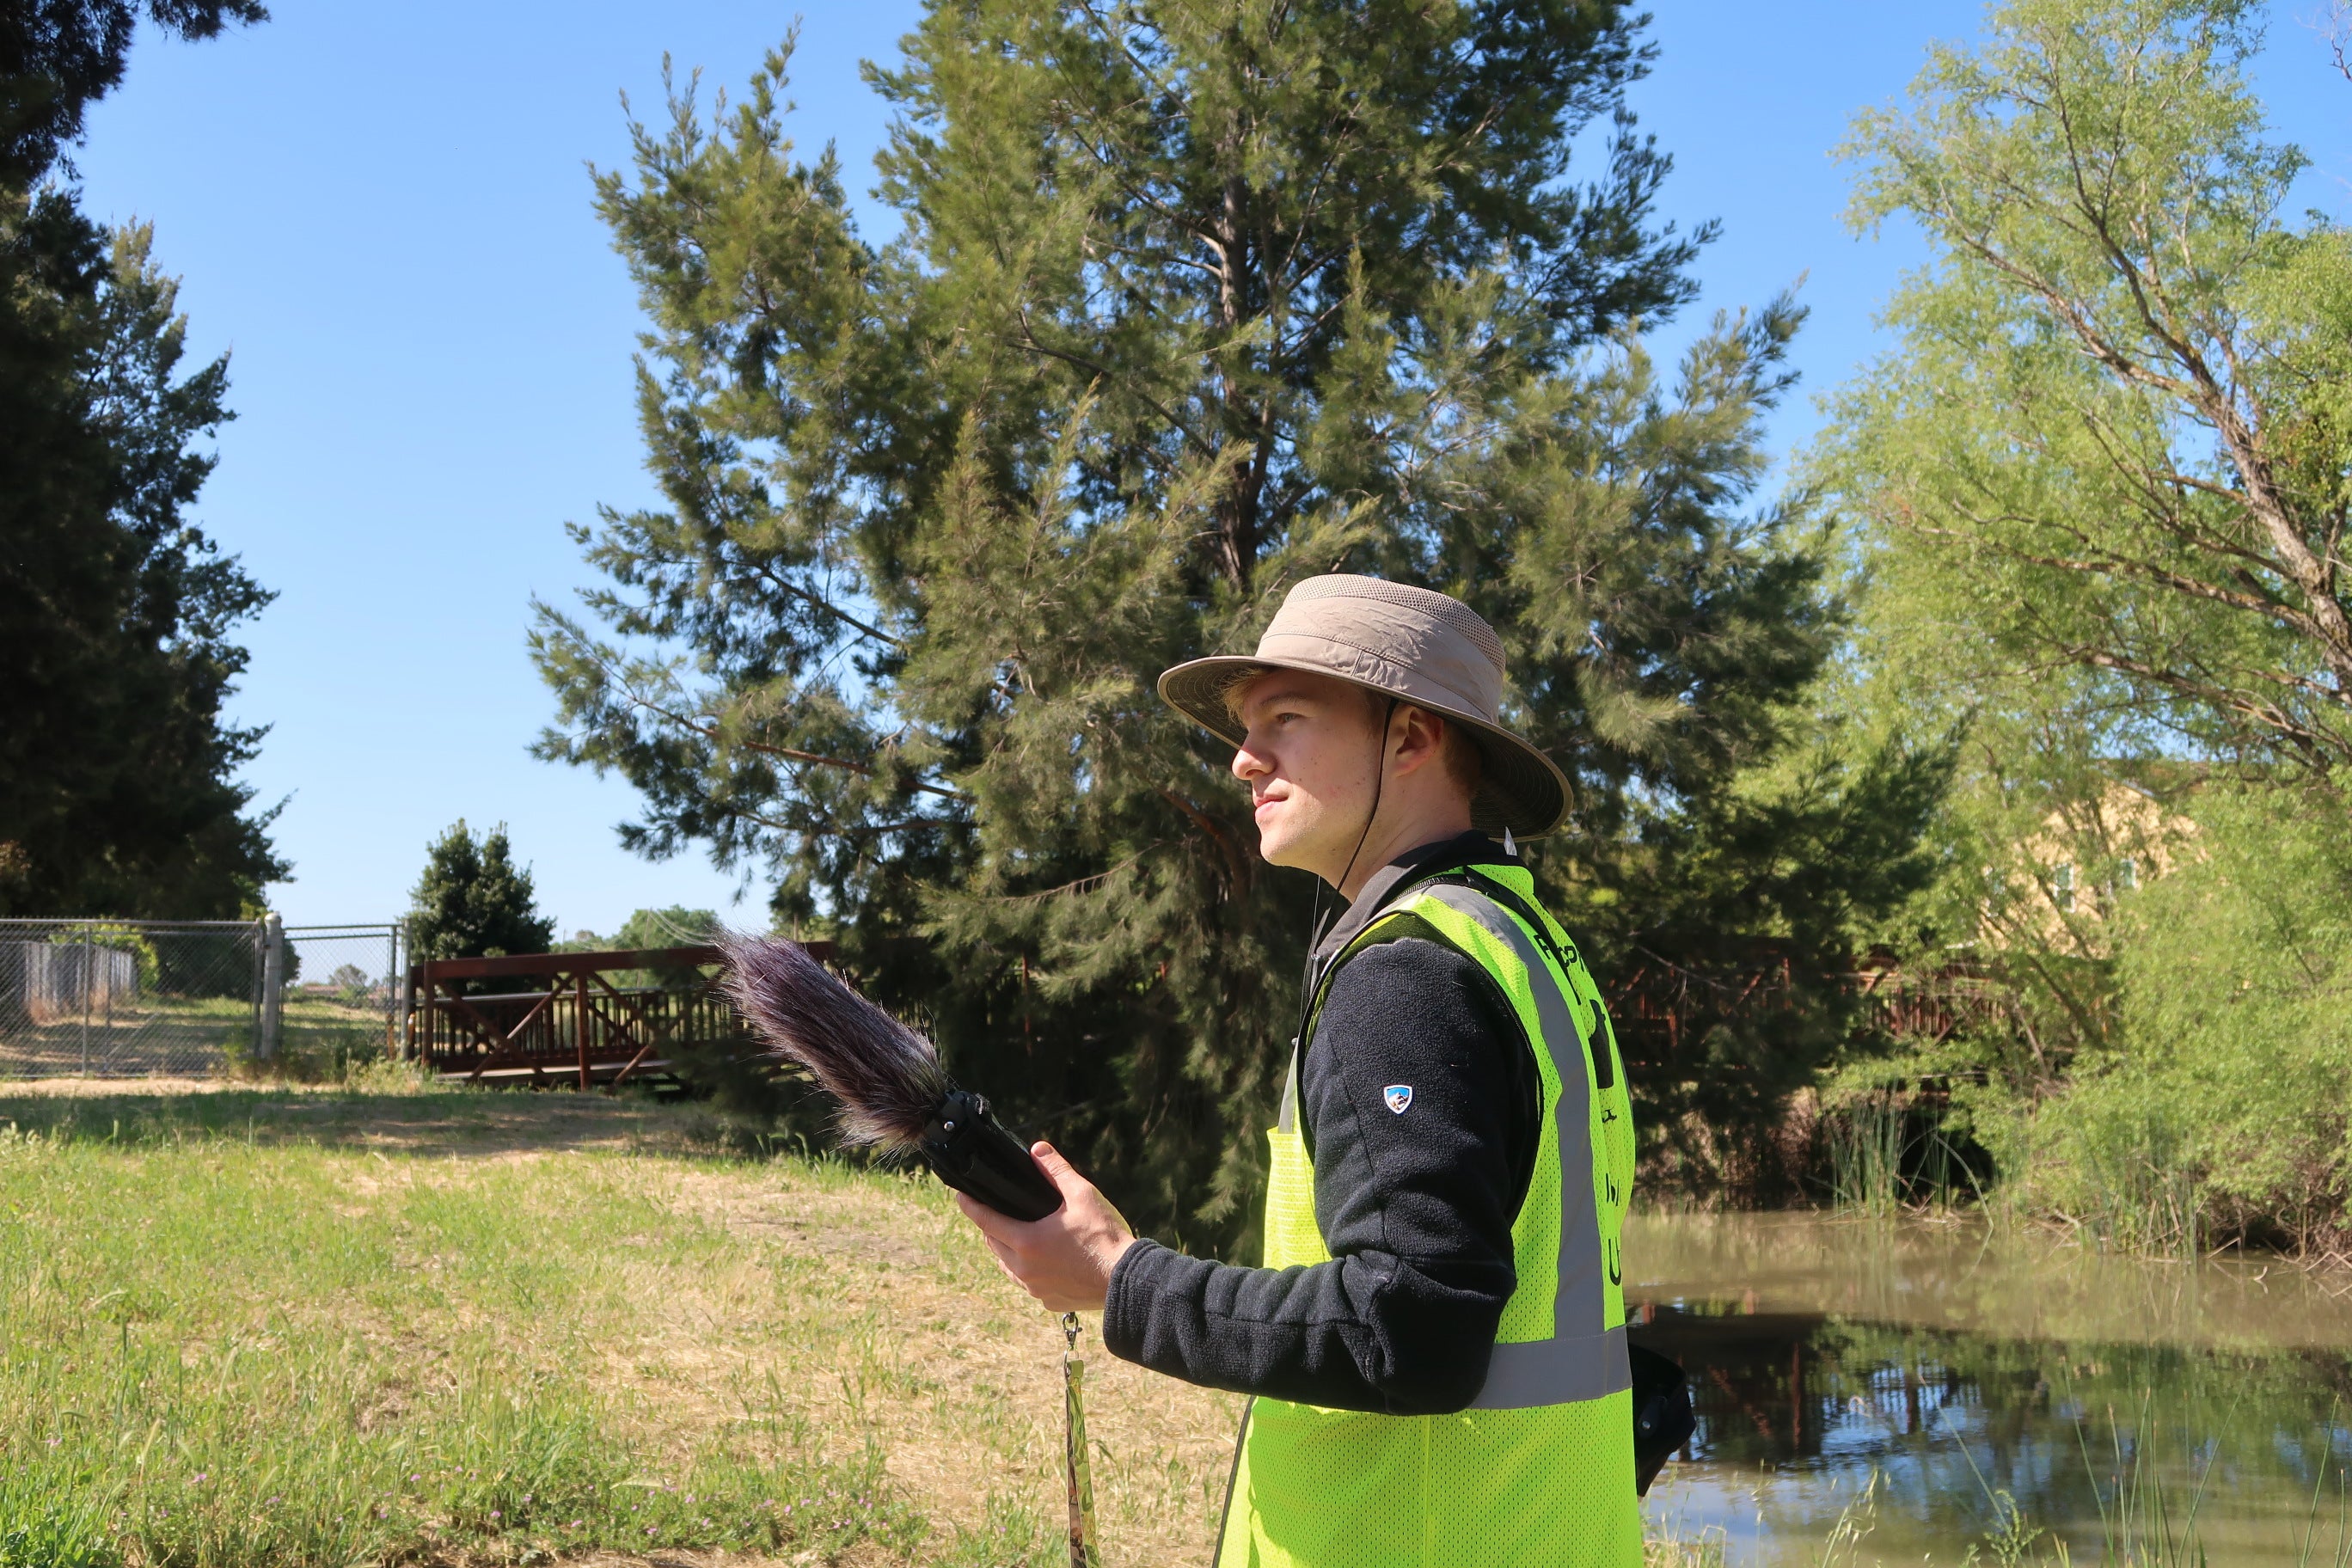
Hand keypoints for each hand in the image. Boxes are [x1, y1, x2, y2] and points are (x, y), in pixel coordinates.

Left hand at [955, 1141, 1137, 1312]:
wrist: (1127, 1280)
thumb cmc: (1105, 1236)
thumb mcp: (1082, 1195)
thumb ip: (1056, 1171)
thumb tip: (1037, 1150)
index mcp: (1026, 1241)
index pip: (986, 1220)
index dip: (971, 1206)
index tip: (960, 1196)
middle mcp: (1024, 1269)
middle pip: (994, 1243)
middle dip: (993, 1226)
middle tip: (999, 1211)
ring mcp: (1035, 1288)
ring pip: (1008, 1266)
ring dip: (1008, 1250)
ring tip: (1019, 1235)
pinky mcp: (1048, 1301)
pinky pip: (1028, 1283)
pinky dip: (1029, 1270)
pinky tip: (1044, 1260)